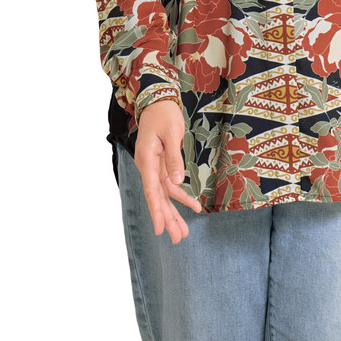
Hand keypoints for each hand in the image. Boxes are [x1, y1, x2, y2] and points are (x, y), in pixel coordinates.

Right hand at [133, 99, 201, 243]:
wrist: (158, 102)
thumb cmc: (163, 114)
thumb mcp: (172, 133)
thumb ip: (173, 158)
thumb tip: (176, 181)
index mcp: (147, 160)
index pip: (152, 190)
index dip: (156, 211)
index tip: (160, 230)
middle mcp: (148, 167)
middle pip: (158, 198)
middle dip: (168, 218)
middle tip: (178, 238)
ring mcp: (154, 167)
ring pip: (164, 195)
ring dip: (175, 212)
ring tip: (184, 231)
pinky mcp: (162, 165)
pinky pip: (170, 185)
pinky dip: (181, 196)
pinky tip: (193, 207)